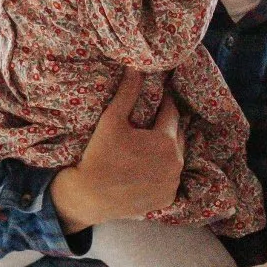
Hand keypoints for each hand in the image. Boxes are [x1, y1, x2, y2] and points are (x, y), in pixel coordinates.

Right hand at [50, 71, 183, 229]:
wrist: (89, 196)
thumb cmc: (99, 155)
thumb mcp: (112, 120)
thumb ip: (128, 93)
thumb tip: (136, 67)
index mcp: (166, 141)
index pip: (172, 113)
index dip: (164, 103)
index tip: (158, 98)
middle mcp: (176, 163)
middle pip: (177, 136)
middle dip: (167, 126)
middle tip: (153, 120)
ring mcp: (173, 183)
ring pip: (176, 158)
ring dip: (168, 149)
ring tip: (151, 143)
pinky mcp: (167, 199)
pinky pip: (170, 179)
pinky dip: (164, 172)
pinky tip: (150, 167)